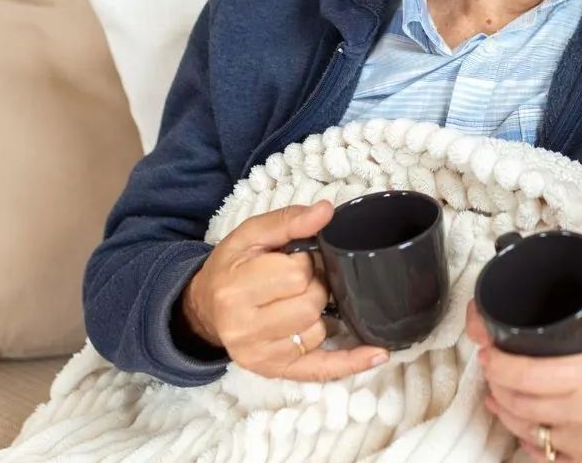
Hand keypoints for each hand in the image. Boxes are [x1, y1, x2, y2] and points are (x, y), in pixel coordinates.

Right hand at [181, 200, 388, 380]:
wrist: (204, 308)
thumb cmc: (231, 267)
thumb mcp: (250, 235)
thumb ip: (288, 220)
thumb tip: (326, 210)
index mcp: (235, 289)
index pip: (296, 274)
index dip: (303, 263)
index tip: (291, 261)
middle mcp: (244, 328)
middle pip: (310, 305)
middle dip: (313, 287)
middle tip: (297, 282)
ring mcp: (260, 355)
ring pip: (317, 331)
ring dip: (317, 314)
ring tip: (296, 302)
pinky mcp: (275, 371)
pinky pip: (320, 370)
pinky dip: (350, 362)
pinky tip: (376, 353)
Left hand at [467, 277, 581, 461]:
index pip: (524, 373)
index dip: (496, 362)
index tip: (486, 347)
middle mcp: (577, 413)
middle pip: (516, 402)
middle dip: (496, 383)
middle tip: (490, 365)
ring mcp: (580, 444)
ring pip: (526, 430)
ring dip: (506, 412)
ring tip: (496, 396)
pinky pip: (547, 458)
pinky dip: (530, 444)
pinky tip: (525, 433)